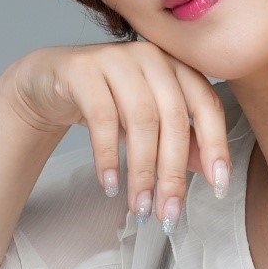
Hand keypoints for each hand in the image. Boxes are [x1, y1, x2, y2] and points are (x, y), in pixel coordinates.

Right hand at [5, 42, 231, 228]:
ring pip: (141, 120)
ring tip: (139, 205)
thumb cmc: (107, 103)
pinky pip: (101, 117)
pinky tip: (110, 183)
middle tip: (169, 212)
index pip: (207, 104)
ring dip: (142, 170)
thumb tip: (210, 171)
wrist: (48, 83)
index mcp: (176, 65)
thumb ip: (181, 141)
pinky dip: (107, 155)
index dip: (216, 145)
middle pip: (174, 118)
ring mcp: (116, 57)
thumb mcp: (148, 124)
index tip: (219, 185)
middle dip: (173, 172)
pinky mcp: (82, 69)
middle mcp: (151, 56)